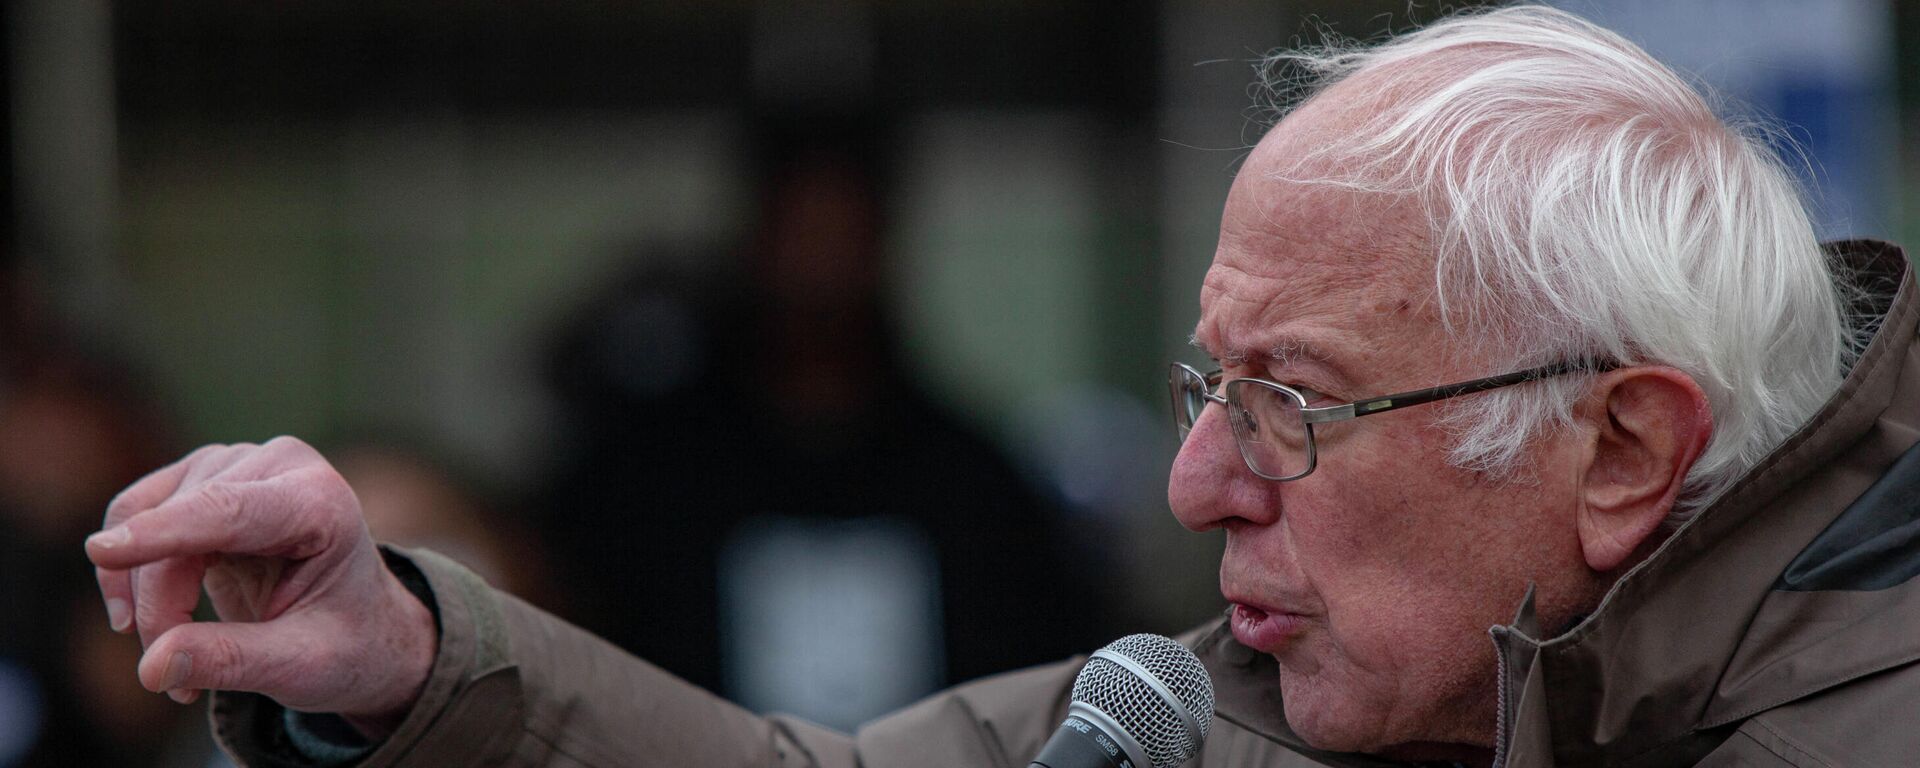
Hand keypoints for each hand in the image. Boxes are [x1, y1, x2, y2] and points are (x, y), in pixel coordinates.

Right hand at [84, 436, 435, 735]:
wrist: (361, 627)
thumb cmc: (345, 644)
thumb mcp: (303, 666)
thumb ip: (232, 661)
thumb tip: (152, 667)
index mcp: (320, 502)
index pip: (228, 510)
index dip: (164, 533)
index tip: (103, 552)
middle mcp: (279, 465)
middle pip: (181, 525)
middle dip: (160, 607)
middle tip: (176, 685)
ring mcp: (236, 464)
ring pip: (146, 519)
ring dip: (141, 595)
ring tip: (167, 657)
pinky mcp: (203, 478)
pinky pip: (135, 513)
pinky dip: (126, 570)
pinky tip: (140, 620)